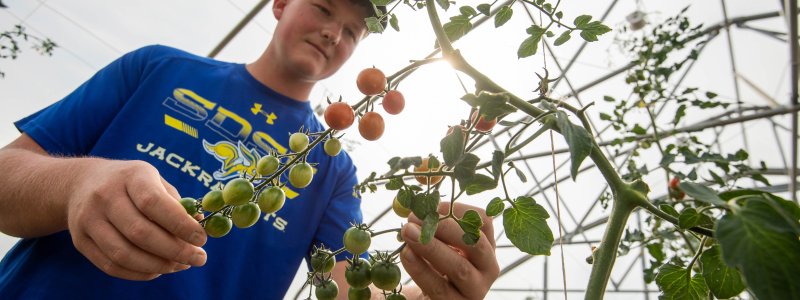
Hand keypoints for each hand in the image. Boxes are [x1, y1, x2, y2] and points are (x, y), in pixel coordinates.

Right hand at [66, 159, 206, 279]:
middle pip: (140, 233)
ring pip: (124, 254)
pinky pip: (111, 266)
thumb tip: (199, 227)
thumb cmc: (131, 183)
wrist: (80, 183)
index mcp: (130, 176)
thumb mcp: (154, 180)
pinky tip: (158, 269)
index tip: (201, 238)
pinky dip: (139, 273)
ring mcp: (88, 220)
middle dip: (175, 251)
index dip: (180, 224)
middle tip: (198, 258)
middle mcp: (105, 196)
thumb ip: (177, 203)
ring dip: (158, 265)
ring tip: (181, 265)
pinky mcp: (80, 241)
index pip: (154, 203)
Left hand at [399, 202, 498, 299]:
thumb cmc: (435, 265)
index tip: (433, 205)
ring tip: (407, 232)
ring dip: (431, 247)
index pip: (484, 222)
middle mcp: (488, 268)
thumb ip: (434, 225)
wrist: (428, 298)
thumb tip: (418, 207)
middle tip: (417, 217)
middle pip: (476, 244)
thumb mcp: (440, 243)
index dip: (459, 210)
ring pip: (459, 268)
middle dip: (446, 227)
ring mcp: (475, 290)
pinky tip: (406, 254)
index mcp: (487, 246)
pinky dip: (420, 269)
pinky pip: (438, 287)